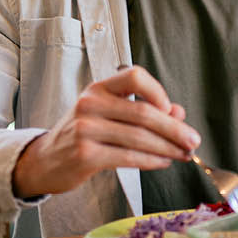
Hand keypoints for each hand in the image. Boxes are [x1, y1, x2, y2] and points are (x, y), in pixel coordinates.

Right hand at [11, 65, 199, 198]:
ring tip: (184, 155)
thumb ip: (142, 110)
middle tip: (193, 141)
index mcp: (98, 88)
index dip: (158, 91)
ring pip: (139, 137)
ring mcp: (85, 129)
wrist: (43, 161)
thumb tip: (178, 113)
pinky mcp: (85, 154)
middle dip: (174, 129)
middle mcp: (90, 103)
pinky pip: (128, 157)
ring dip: (168, 148)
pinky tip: (163, 162)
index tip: (173, 110)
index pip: (134, 76)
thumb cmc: (82, 135)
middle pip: (143, 112)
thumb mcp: (108, 115)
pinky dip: (151, 160)